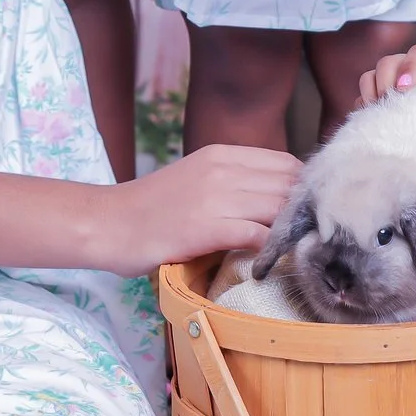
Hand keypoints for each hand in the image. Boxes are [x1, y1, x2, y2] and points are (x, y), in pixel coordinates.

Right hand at [96, 145, 302, 274]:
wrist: (107, 224)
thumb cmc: (151, 208)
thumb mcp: (197, 179)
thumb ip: (234, 182)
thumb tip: (279, 199)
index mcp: (222, 154)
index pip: (287, 164)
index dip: (304, 190)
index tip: (307, 213)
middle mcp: (222, 169)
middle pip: (288, 186)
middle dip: (304, 212)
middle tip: (309, 237)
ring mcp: (215, 197)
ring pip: (279, 209)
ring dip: (291, 232)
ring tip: (294, 251)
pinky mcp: (206, 227)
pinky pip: (258, 235)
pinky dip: (270, 250)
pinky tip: (268, 261)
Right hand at [358, 43, 415, 111]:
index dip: (409, 67)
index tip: (403, 89)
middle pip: (389, 62)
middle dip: (385, 83)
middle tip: (390, 107)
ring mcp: (399, 78)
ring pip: (372, 75)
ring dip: (371, 94)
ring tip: (380, 114)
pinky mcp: (389, 94)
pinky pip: (367, 94)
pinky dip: (366, 106)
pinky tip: (374, 120)